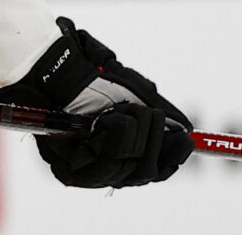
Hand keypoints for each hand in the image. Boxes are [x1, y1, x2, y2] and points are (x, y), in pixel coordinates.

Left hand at [0, 17, 192, 187]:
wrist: (55, 67)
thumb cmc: (89, 74)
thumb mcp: (132, 90)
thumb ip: (158, 112)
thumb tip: (185, 131)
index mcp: (120, 151)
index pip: (155, 170)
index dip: (172, 158)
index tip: (186, 139)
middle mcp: (103, 166)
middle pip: (145, 173)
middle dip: (153, 137)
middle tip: (146, 111)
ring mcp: (84, 172)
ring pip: (128, 170)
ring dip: (132, 132)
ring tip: (119, 110)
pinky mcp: (67, 171)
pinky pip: (104, 166)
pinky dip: (113, 137)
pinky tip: (105, 120)